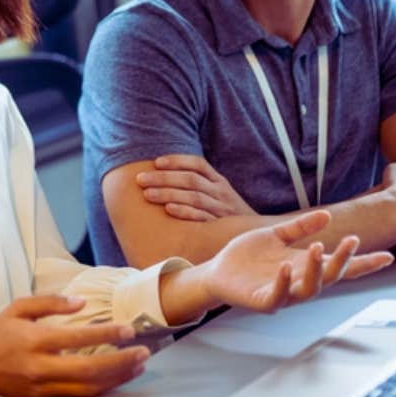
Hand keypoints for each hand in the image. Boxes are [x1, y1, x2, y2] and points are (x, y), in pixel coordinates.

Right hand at [0, 296, 150, 396]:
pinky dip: (101, 389)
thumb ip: (50, 302)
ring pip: (87, 388)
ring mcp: (42, 387)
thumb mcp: (19, 308)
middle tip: (143, 353)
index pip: (77, 338)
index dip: (106, 334)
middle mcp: (39, 367)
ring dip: (117, 378)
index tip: (129, 330)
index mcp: (34, 341)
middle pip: (88, 369)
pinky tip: (117, 379)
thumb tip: (81, 302)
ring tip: (138, 366)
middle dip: (120, 362)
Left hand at [135, 155, 257, 221]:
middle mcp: (221, 191)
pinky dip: (185, 211)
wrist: (255, 235)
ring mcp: (222, 209)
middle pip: (190, 179)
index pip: (198, 164)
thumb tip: (162, 174)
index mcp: (219, 180)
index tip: (156, 162)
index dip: (177, 161)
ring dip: (168, 193)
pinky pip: (201, 216)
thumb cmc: (226, 213)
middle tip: (140, 179)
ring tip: (147, 194)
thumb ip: (198, 184)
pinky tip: (168, 209)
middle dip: (163, 178)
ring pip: (194, 196)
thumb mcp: (218, 194)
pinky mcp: (220, 226)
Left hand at [192, 210, 394, 312]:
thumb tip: (327, 215)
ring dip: (315, 269)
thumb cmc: (247, 257)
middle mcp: (299, 282)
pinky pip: (278, 296)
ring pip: (309, 289)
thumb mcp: (276, 236)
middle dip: (342, 260)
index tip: (387, 257)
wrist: (217, 272)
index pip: (340, 266)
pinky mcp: (263, 301)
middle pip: (330, 276)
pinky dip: (283, 282)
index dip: (363, 263)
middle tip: (351, 241)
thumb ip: (300, 227)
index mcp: (305, 266)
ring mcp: (283, 294)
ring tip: (316, 249)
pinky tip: (285, 267)